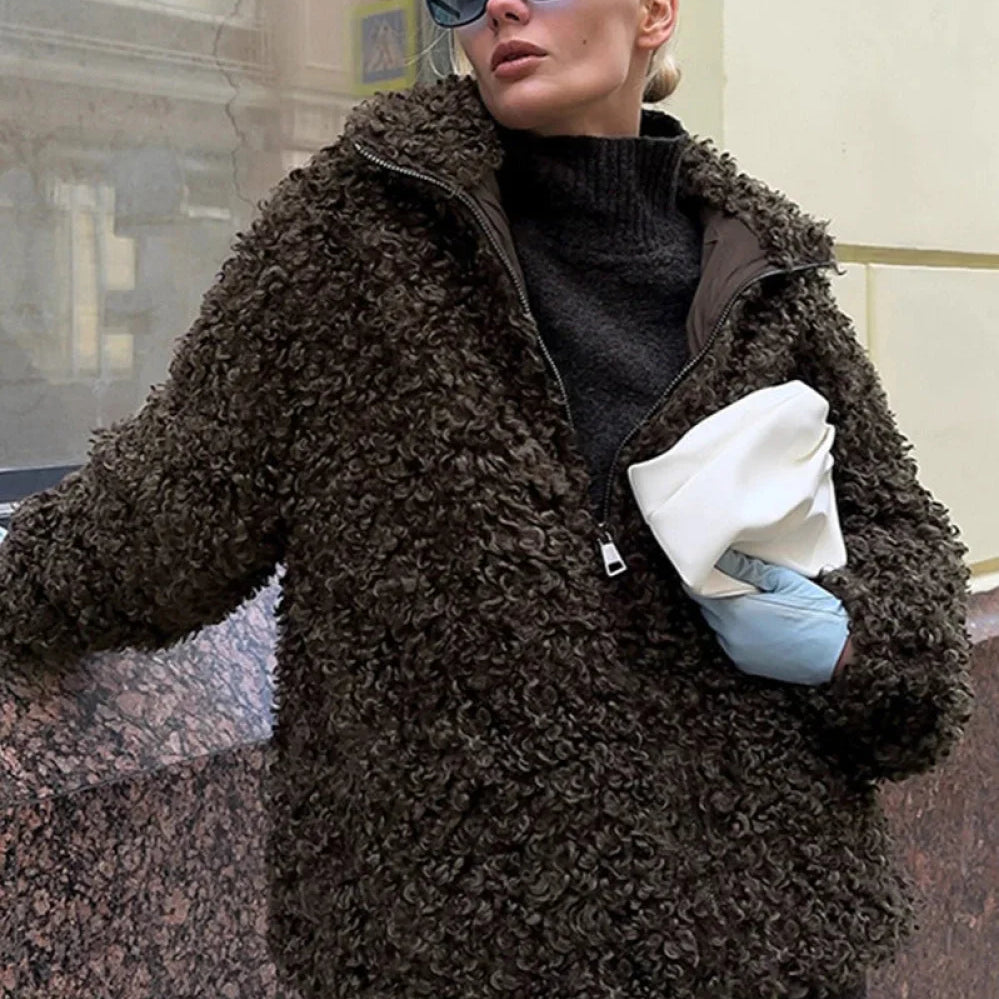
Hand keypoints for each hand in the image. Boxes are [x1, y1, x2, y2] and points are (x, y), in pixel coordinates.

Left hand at [686, 549, 850, 685]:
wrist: (840, 653)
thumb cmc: (817, 615)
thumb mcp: (784, 581)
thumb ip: (750, 569)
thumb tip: (725, 557)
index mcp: (737, 613)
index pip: (699, 592)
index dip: (702, 577)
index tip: (707, 567)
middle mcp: (731, 636)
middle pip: (706, 608)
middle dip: (713, 592)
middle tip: (729, 578)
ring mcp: (737, 652)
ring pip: (717, 625)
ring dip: (723, 612)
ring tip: (746, 598)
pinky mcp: (745, 664)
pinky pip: (729, 641)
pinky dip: (734, 629)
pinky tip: (755, 619)